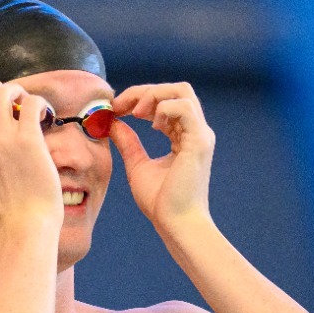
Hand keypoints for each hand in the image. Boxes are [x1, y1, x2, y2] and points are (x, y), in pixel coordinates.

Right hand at [0, 80, 62, 231]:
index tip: (3, 112)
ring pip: (3, 90)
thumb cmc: (4, 210)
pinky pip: (32, 103)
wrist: (22, 227)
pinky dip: (40, 104)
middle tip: (17, 104)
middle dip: (0, 89)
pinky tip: (46, 118)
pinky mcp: (27, 140)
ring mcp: (1, 139)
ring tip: (31, 109)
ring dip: (20, 93)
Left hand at [109, 82, 214, 233]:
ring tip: (134, 113)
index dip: (140, 98)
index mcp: (184, 136)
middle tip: (121, 105)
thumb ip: (128, 142)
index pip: (166, 101)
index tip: (116, 107)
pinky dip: (163, 108)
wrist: (176, 223)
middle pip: (175, 89)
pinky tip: (150, 125)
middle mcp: (195, 132)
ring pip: (181, 92)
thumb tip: (112, 122)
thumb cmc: (161, 202)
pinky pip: (183, 107)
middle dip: (144, 91)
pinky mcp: (199, 141)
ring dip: (153, 96)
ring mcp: (200, 134)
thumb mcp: (137, 165)